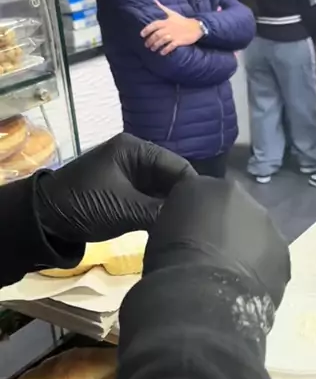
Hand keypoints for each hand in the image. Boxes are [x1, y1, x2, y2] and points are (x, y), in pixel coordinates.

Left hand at [35, 134, 194, 242]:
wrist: (44, 220)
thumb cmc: (84, 204)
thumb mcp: (124, 208)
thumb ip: (159, 212)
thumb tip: (190, 220)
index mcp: (135, 149)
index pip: (178, 165)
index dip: (193, 188)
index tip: (207, 212)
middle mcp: (136, 158)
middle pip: (172, 178)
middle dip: (183, 199)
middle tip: (199, 223)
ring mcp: (130, 176)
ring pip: (163, 192)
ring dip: (171, 209)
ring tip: (188, 227)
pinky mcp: (125, 194)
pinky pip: (151, 201)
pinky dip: (159, 214)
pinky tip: (170, 228)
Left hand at [141, 0, 202, 54]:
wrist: (195, 27)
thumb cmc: (182, 20)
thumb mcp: (172, 13)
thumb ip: (162, 7)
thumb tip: (154, 0)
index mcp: (166, 21)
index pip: (154, 25)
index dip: (147, 30)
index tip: (142, 35)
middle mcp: (169, 28)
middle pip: (156, 35)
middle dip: (150, 41)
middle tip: (146, 45)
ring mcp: (174, 35)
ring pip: (162, 41)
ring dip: (156, 46)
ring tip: (153, 49)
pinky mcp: (179, 41)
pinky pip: (170, 46)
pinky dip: (165, 50)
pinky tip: (162, 53)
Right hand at [144, 177, 289, 309]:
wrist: (202, 296)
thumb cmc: (169, 264)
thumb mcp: (161, 232)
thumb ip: (182, 221)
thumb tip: (190, 230)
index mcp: (203, 185)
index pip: (202, 195)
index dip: (196, 217)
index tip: (189, 236)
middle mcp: (240, 195)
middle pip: (234, 209)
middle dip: (227, 227)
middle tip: (213, 254)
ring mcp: (266, 223)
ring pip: (256, 231)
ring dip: (247, 246)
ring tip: (231, 274)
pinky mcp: (283, 251)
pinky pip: (271, 257)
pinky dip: (261, 268)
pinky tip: (247, 287)